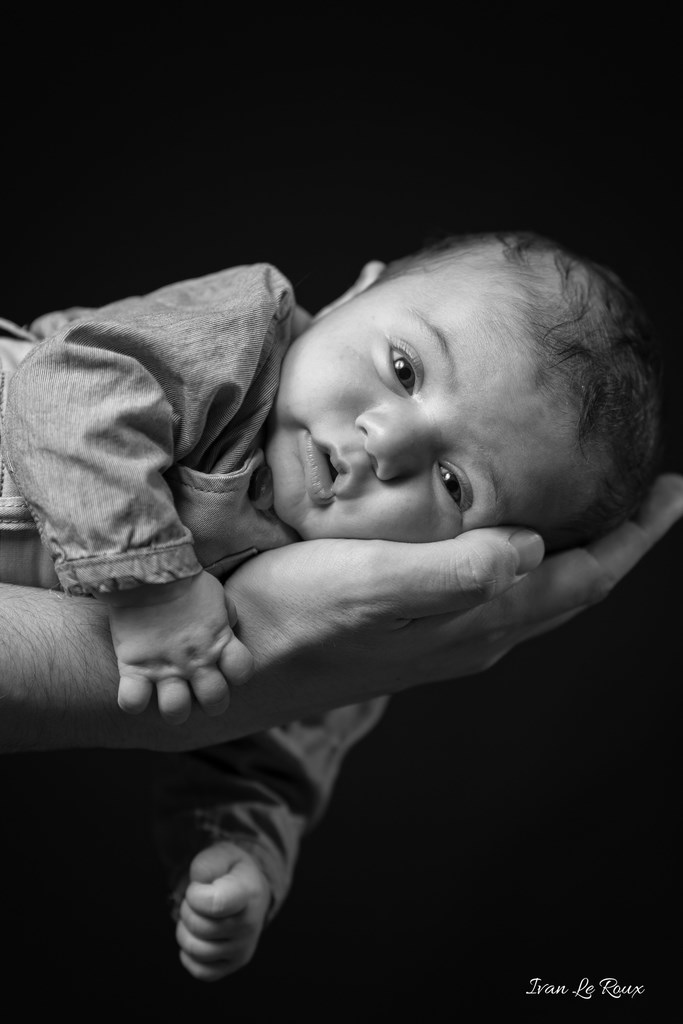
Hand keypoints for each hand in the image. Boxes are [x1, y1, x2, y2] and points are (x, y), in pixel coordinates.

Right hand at [109, 571, 253, 725]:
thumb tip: (230, 624)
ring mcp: (164, 666)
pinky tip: (136, 691)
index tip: (224, 665)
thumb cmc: (183, 579)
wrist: (146, 569)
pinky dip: (133, 702)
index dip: (236, 672)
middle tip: (199, 691)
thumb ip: (226, 614)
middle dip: (211, 701)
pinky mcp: (133, 666)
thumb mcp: (215, 594)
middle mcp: (195, 660)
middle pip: (215, 701)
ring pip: (176, 711)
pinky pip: (132, 702)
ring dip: (174, 708)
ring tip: (169, 695)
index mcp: (219, 641)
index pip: (242, 671)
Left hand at [175, 841, 270, 981]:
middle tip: (197, 900)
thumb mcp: (223, 854)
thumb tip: (198, 884)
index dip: (195, 895)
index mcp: (249, 893)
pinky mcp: (233, 965)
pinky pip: (199, 970)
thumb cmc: (232, 872)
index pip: (214, 904)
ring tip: (198, 916)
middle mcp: (250, 925)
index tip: (198, 887)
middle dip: (187, 909)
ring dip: (186, 931)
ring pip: (195, 950)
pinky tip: (199, 936)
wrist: (252, 891)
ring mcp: (243, 949)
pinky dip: (190, 955)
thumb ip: (207, 863)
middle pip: (198, 927)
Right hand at [225, 474, 682, 709]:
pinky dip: (524, 554)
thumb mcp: (369, 586)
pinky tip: (507, 532)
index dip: (634, 536)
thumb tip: (530, 549)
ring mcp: (443, 636)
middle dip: (616, 540)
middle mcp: (473, 633)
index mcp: (476, 621)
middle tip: (649, 491)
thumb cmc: (289, 619)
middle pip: (570, 585)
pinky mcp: (412, 628)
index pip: (582, 578)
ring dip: (574, 547)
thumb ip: (452, 572)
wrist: (230, 666)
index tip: (674, 491)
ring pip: (534, 588)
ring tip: (593, 504)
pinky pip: (495, 588)